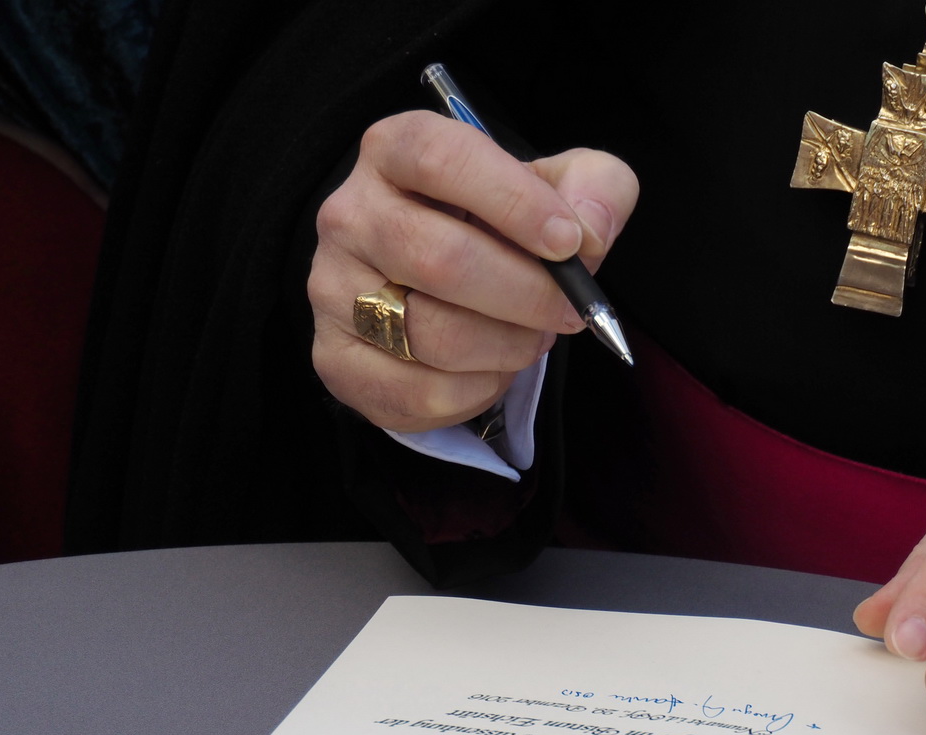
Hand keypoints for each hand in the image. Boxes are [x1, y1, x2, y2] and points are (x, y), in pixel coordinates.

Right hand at [307, 110, 637, 430]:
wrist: (440, 286)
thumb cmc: (501, 227)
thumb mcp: (557, 187)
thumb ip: (594, 187)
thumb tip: (590, 230)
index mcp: (395, 150)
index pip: (442, 160)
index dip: (513, 201)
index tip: (568, 241)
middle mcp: (349, 214)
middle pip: (440, 259)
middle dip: (526, 295)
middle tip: (570, 312)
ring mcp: (331, 289)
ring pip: (431, 333)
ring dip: (507, 347)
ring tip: (532, 338)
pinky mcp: (336, 358)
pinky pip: (418, 392)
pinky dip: (477, 391)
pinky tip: (492, 369)